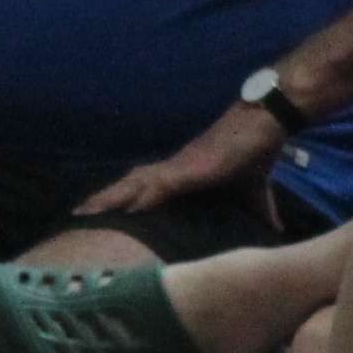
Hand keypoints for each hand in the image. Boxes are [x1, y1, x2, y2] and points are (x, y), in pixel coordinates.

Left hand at [73, 101, 284, 220]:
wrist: (266, 121)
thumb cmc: (256, 150)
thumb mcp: (256, 191)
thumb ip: (261, 210)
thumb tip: (274, 230)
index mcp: (184, 172)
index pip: (144, 185)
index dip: (121, 196)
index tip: (99, 210)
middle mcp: (175, 168)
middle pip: (130, 184)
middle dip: (105, 198)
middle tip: (78, 214)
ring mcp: (180, 166)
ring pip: (136, 183)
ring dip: (112, 197)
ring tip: (87, 212)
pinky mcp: (192, 168)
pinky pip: (161, 185)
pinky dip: (143, 196)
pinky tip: (128, 210)